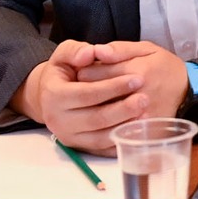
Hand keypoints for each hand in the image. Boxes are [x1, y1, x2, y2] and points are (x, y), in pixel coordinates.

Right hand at [15, 40, 152, 153]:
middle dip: (122, 109)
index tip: (138, 78)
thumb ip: (76, 50)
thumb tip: (90, 53)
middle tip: (146, 98)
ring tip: (146, 113)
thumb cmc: (64, 71)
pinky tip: (137, 130)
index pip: (86, 93)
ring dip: (124, 126)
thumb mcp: (65, 54)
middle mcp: (57, 119)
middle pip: (95, 118)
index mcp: (54, 95)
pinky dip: (120, 141)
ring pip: (99, 137)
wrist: (51, 95)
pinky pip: (101, 148)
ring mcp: (68, 135)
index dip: (112, 87)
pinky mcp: (79, 146)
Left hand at [75, 41, 190, 126]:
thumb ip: (120, 49)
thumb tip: (95, 51)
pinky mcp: (143, 130)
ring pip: (101, 116)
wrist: (190, 90)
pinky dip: (106, 125)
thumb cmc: (164, 66)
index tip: (84, 71)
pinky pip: (115, 131)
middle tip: (85, 88)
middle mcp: (138, 94)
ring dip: (92, 109)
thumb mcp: (147, 49)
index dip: (83, 72)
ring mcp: (141, 114)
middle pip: (93, 96)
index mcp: (137, 70)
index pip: (92, 73)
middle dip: (85, 91)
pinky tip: (105, 119)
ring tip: (93, 103)